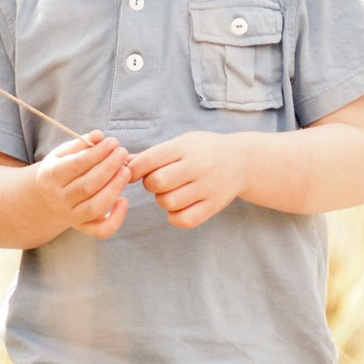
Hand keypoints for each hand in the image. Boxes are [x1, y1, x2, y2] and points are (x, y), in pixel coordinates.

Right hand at [31, 130, 132, 239]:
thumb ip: (82, 144)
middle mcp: (58, 199)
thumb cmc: (62, 169)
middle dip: (109, 167)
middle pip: (87, 185)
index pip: (76, 165)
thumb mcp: (64, 153)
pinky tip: (124, 200)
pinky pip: (101, 231)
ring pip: (95, 207)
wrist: (48, 196)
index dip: (97, 153)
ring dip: (115, 188)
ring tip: (126, 170)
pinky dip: (116, 219)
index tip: (113, 142)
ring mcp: (70, 216)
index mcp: (50, 177)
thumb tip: (99, 135)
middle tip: (123, 153)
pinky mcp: (83, 228)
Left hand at [132, 130, 247, 228]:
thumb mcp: (181, 143)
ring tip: (171, 192)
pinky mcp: (214, 206)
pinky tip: (178, 207)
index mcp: (186, 148)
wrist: (242, 161)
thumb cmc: (203, 150)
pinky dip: (175, 216)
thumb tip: (121, 162)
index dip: (134, 169)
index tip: (134, 172)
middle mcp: (198, 166)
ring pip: (168, 202)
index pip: (150, 160)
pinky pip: (184, 219)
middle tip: (157, 182)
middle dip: (150, 185)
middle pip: (157, 182)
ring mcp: (207, 188)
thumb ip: (152, 155)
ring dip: (162, 200)